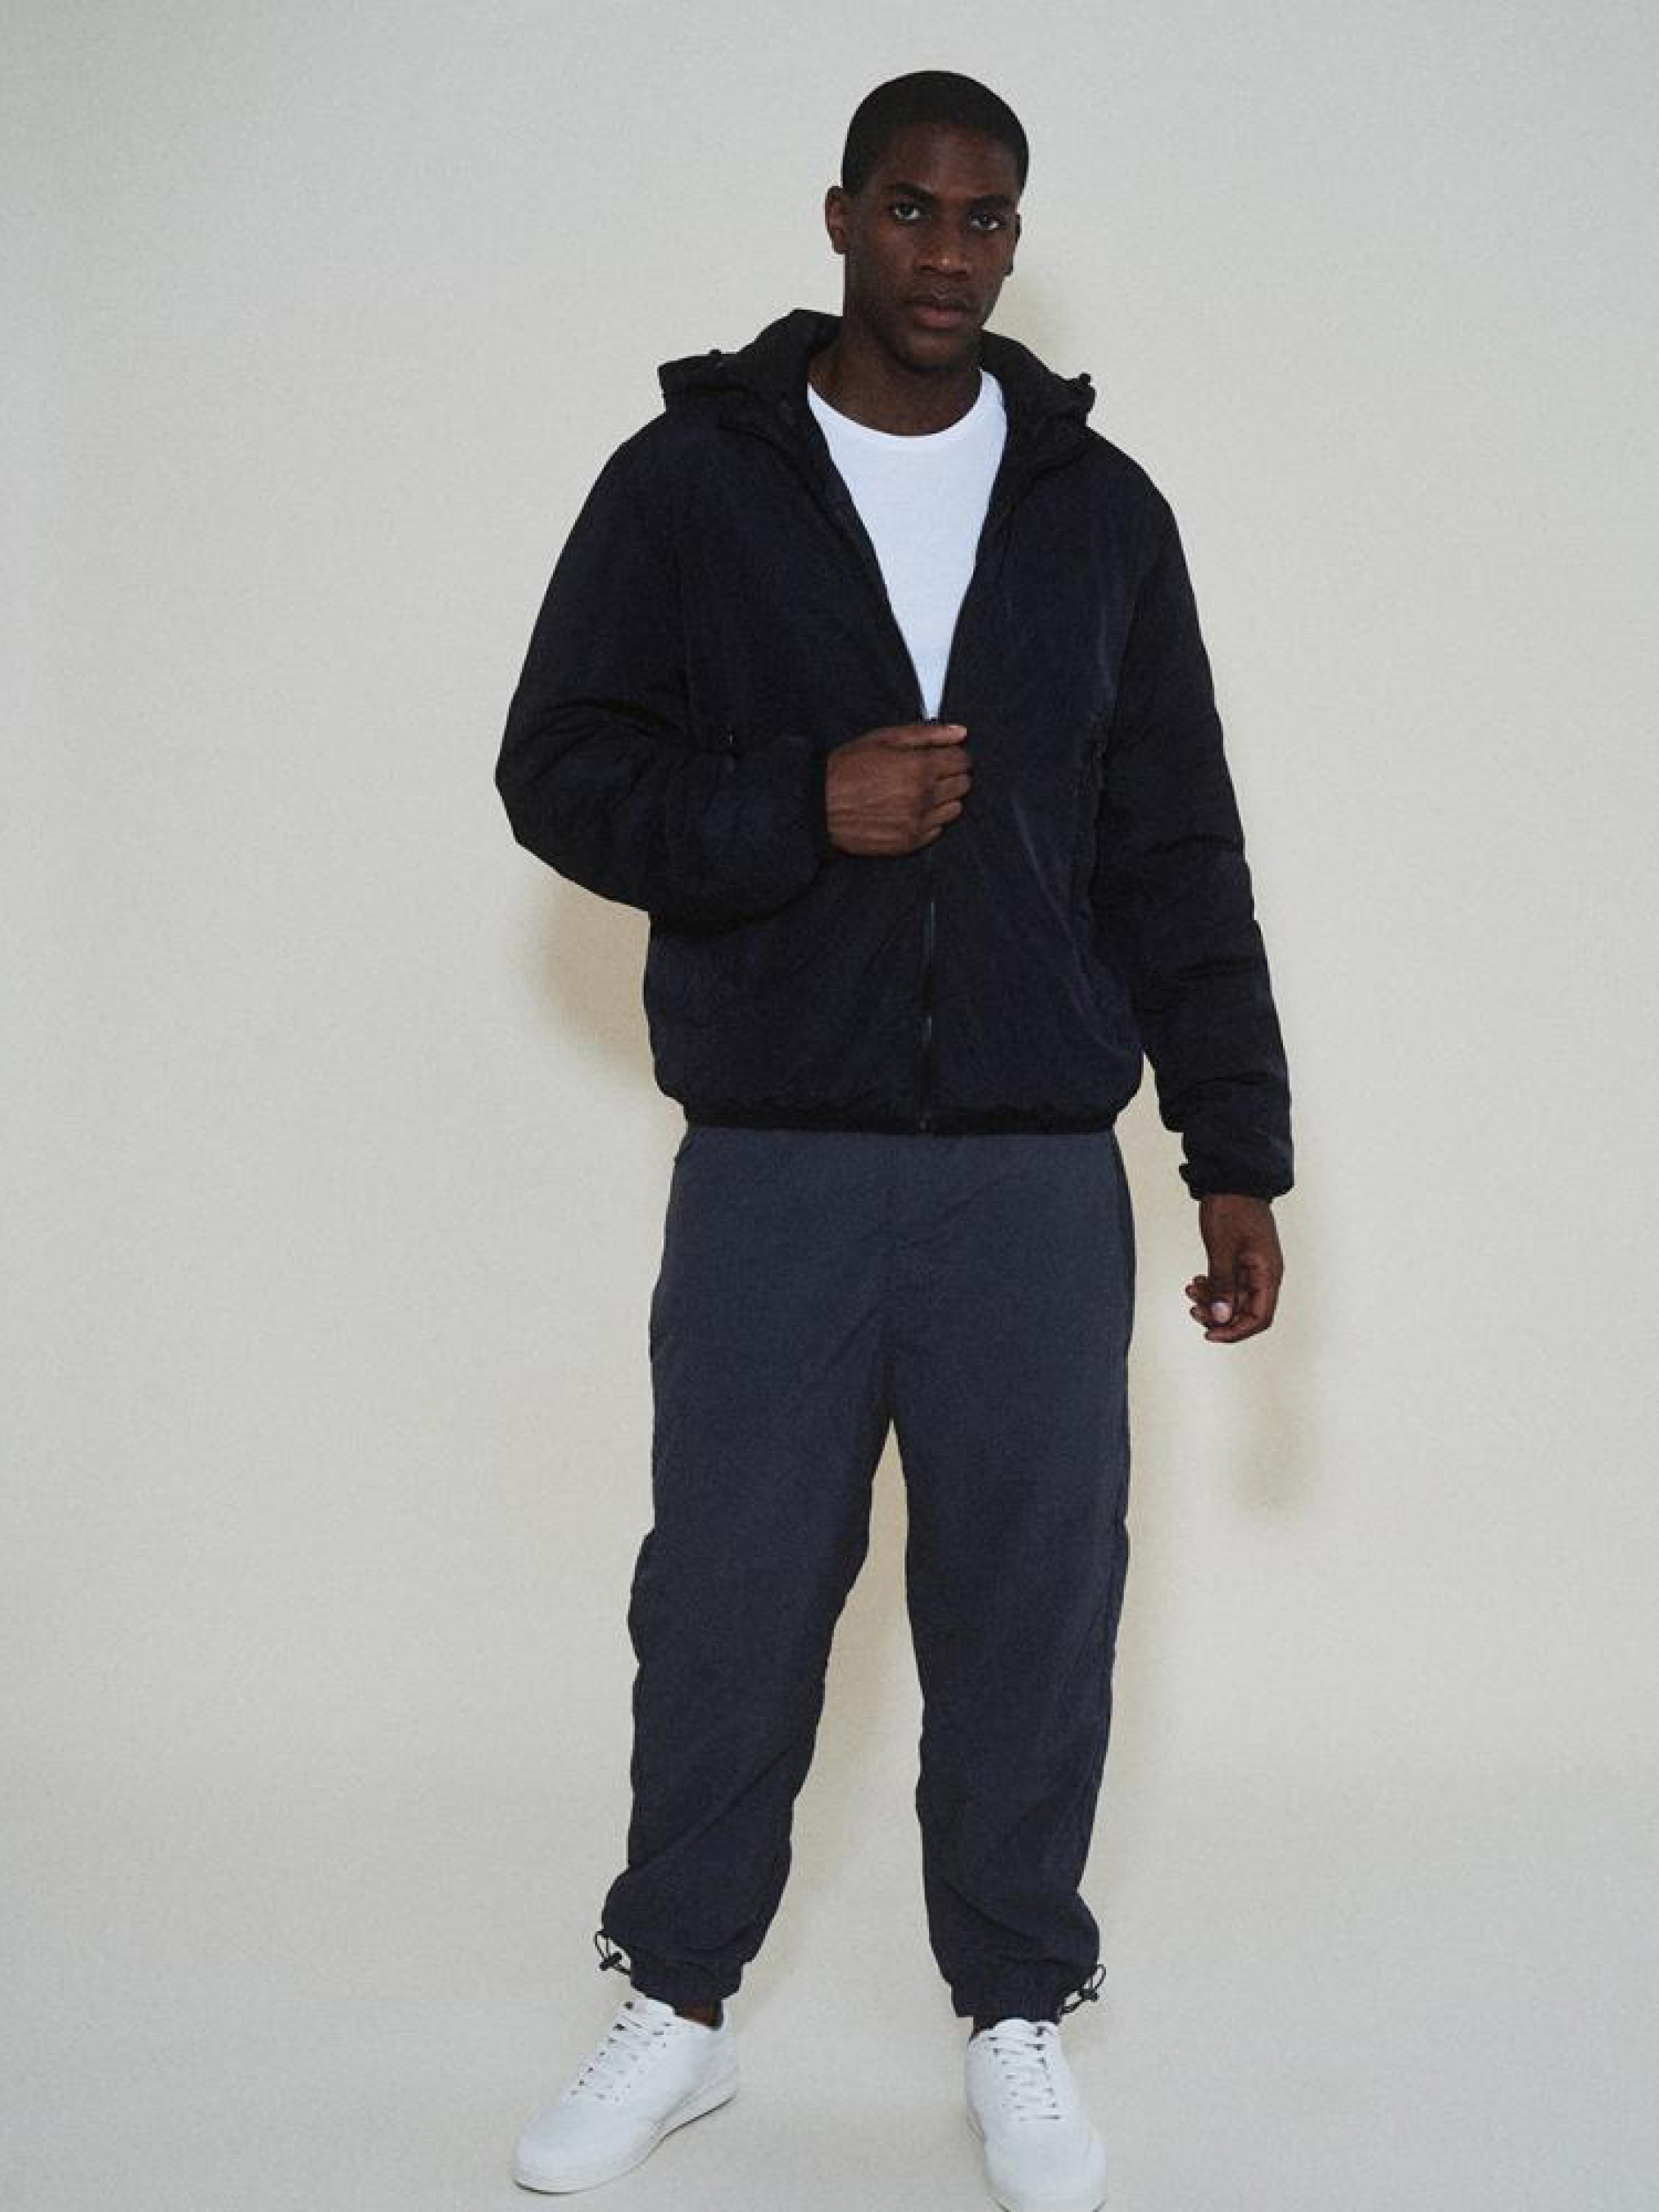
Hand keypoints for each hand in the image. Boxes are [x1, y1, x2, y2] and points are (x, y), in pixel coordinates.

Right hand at [825, 721, 971, 855]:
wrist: (821, 805)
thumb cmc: (847, 769)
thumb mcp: (884, 739)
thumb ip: (927, 734)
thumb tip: (959, 732)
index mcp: (920, 767)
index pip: (962, 760)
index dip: (955, 755)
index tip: (944, 756)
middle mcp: (924, 796)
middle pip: (963, 785)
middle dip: (952, 775)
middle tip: (931, 772)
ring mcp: (918, 822)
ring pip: (954, 809)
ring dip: (944, 799)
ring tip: (920, 792)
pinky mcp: (909, 842)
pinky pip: (937, 830)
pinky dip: (930, 819)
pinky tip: (911, 810)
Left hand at [1185, 1194, 1282, 1342]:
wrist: (1233, 1179)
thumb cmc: (1231, 1209)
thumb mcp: (1222, 1249)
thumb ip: (1223, 1284)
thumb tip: (1222, 1317)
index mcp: (1268, 1274)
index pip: (1258, 1318)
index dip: (1235, 1331)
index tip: (1209, 1334)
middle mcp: (1265, 1275)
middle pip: (1246, 1312)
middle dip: (1219, 1316)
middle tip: (1193, 1309)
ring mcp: (1254, 1268)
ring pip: (1235, 1299)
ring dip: (1213, 1301)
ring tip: (1191, 1291)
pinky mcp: (1243, 1261)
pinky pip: (1230, 1284)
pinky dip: (1214, 1287)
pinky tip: (1197, 1282)